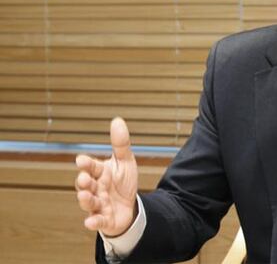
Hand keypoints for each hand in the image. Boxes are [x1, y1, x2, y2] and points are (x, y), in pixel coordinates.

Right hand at [75, 117, 138, 236]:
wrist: (129, 207)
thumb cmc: (122, 182)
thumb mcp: (125, 161)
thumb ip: (120, 143)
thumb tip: (117, 120)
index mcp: (100, 173)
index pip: (91, 166)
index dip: (87, 164)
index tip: (81, 160)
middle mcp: (96, 188)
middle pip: (86, 185)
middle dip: (84, 182)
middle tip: (83, 179)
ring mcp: (98, 204)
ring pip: (89, 203)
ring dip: (86, 200)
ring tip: (84, 196)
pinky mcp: (104, 220)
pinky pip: (98, 221)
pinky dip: (93, 222)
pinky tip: (89, 222)